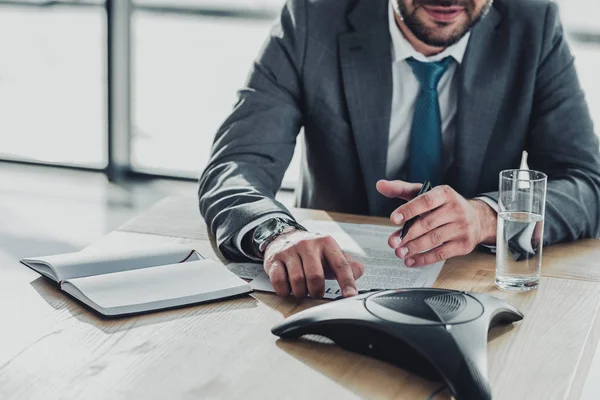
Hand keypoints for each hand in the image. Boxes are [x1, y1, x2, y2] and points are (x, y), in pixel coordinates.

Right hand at [263, 229, 363, 298]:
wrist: (283, 236)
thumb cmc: (311, 250)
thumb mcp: (331, 253)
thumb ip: (347, 264)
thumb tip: (358, 272)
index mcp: (326, 243)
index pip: (340, 265)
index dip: (347, 282)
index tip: (350, 296)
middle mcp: (308, 244)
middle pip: (315, 277)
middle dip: (317, 291)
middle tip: (316, 292)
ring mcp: (290, 251)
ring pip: (297, 282)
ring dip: (301, 292)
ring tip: (302, 289)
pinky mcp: (274, 259)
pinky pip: (279, 282)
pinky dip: (285, 290)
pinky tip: (288, 287)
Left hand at [376, 180, 496, 267]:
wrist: (477, 218)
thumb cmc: (442, 205)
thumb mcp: (424, 193)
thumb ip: (402, 189)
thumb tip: (380, 185)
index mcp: (445, 193)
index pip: (426, 201)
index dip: (409, 210)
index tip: (393, 219)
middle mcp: (456, 209)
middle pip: (428, 223)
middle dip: (407, 234)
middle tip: (392, 242)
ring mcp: (462, 227)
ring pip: (434, 240)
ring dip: (414, 248)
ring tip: (399, 252)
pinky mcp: (464, 244)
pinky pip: (441, 254)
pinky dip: (424, 259)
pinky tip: (410, 261)